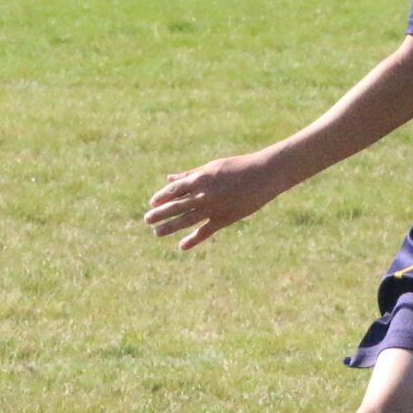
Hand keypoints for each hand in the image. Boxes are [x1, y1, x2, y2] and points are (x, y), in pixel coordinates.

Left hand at [144, 153, 284, 249]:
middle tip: (147, 220)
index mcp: (200, 178)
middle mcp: (204, 194)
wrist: (264, 175)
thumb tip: (169, 178)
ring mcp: (214, 207)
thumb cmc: (238, 167)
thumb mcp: (212, 167)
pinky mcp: (225, 218)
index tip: (152, 202)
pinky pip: (205, 231)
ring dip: (170, 226)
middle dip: (160, 213)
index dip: (161, 196)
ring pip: (187, 220)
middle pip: (176, 206)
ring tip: (157, 233)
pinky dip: (193, 239)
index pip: (174, 189)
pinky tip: (182, 246)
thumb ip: (190, 174)